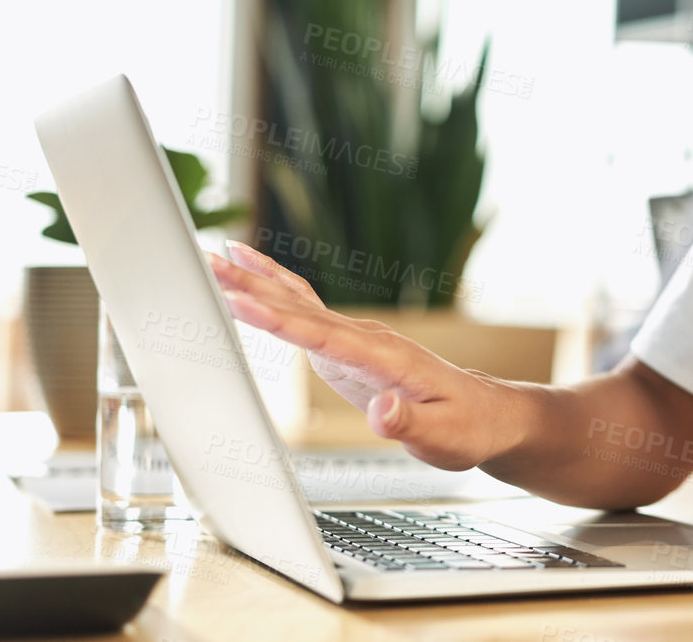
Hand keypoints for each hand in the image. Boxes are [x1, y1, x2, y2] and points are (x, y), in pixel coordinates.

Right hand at [207, 240, 522, 470]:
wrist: (485, 414)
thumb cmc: (466, 427)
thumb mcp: (443, 435)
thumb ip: (408, 424)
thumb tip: (381, 412)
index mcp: (385, 357)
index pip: (322, 334)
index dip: (278, 319)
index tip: (239, 299)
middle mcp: (368, 338)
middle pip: (301, 308)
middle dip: (253, 286)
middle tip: (207, 263)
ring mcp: (357, 340)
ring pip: (300, 304)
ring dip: (258, 281)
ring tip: (216, 257)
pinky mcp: (349, 349)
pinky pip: (307, 315)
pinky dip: (278, 295)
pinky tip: (254, 280)